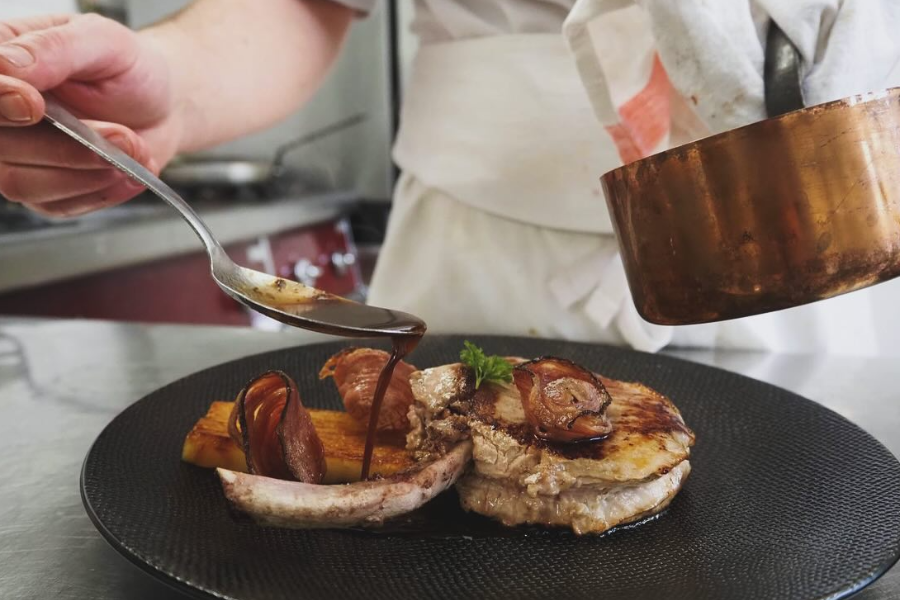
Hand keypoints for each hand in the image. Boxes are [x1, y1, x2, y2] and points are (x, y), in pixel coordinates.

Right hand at [0, 14, 183, 216]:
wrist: (162, 105)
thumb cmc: (128, 68)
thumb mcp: (102, 41)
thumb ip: (55, 49)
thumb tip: (8, 65)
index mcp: (2, 65)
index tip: (33, 104)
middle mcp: (1, 113)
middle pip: (0, 147)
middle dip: (65, 148)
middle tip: (122, 135)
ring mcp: (16, 156)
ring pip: (23, 183)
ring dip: (88, 172)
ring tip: (134, 149)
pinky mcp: (44, 191)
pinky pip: (59, 205)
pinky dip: (102, 191)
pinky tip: (130, 172)